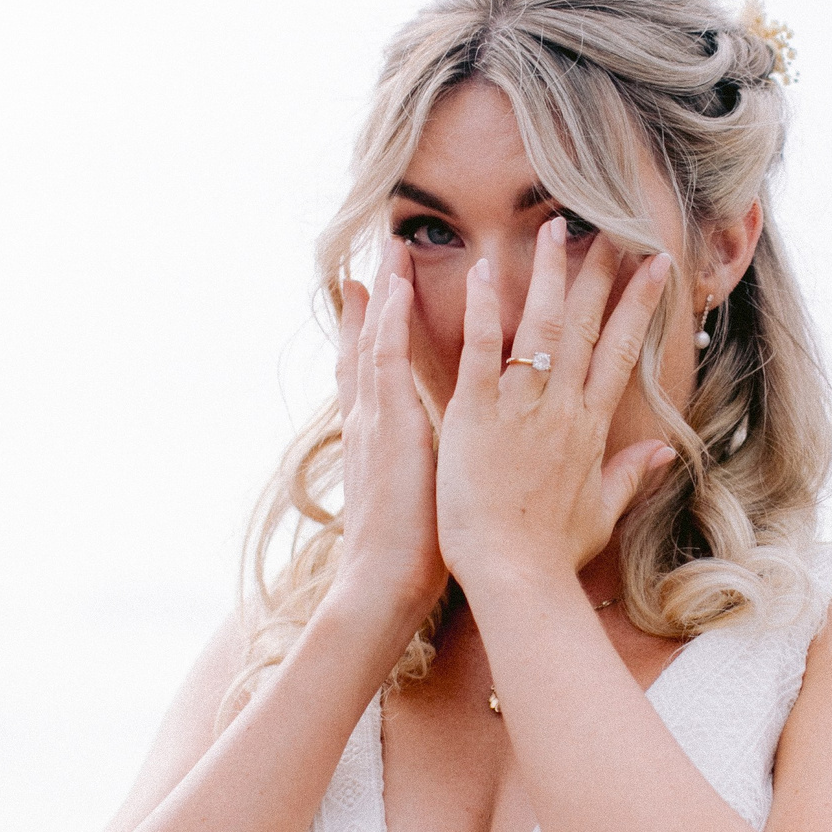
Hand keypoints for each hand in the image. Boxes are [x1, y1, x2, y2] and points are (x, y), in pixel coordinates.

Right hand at [327, 241, 444, 618]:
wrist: (384, 584)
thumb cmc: (414, 554)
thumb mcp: (427, 501)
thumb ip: (440, 469)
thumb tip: (458, 458)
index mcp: (385, 438)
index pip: (383, 373)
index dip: (384, 331)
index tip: (388, 293)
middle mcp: (374, 420)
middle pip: (374, 345)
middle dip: (379, 298)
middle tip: (384, 252)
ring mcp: (377, 419)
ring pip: (379, 341)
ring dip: (387, 292)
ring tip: (392, 247)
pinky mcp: (389, 428)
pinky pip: (388, 364)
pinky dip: (388, 324)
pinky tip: (394, 288)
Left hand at [436, 220, 673, 595]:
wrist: (515, 576)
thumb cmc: (552, 553)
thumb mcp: (601, 512)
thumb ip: (630, 474)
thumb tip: (665, 451)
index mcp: (589, 426)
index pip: (622, 350)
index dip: (638, 303)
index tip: (654, 264)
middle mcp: (561, 407)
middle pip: (588, 325)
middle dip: (601, 271)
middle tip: (609, 225)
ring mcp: (520, 407)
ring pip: (541, 325)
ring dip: (550, 273)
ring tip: (554, 227)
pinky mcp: (475, 415)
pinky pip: (482, 351)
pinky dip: (487, 309)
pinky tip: (488, 269)